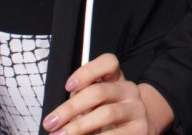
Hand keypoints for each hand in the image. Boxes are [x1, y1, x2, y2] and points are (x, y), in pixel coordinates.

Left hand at [42, 53, 172, 134]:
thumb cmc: (106, 115)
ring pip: (106, 114)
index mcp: (116, 79)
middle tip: (51, 123)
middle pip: (99, 91)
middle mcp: (129, 91)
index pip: (108, 63)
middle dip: (71, 108)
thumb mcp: (95, 103)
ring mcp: (137, 109)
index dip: (88, 71)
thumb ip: (81, 100)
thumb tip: (57, 115)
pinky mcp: (140, 129)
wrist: (138, 129)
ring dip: (78, 126)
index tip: (68, 86)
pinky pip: (114, 134)